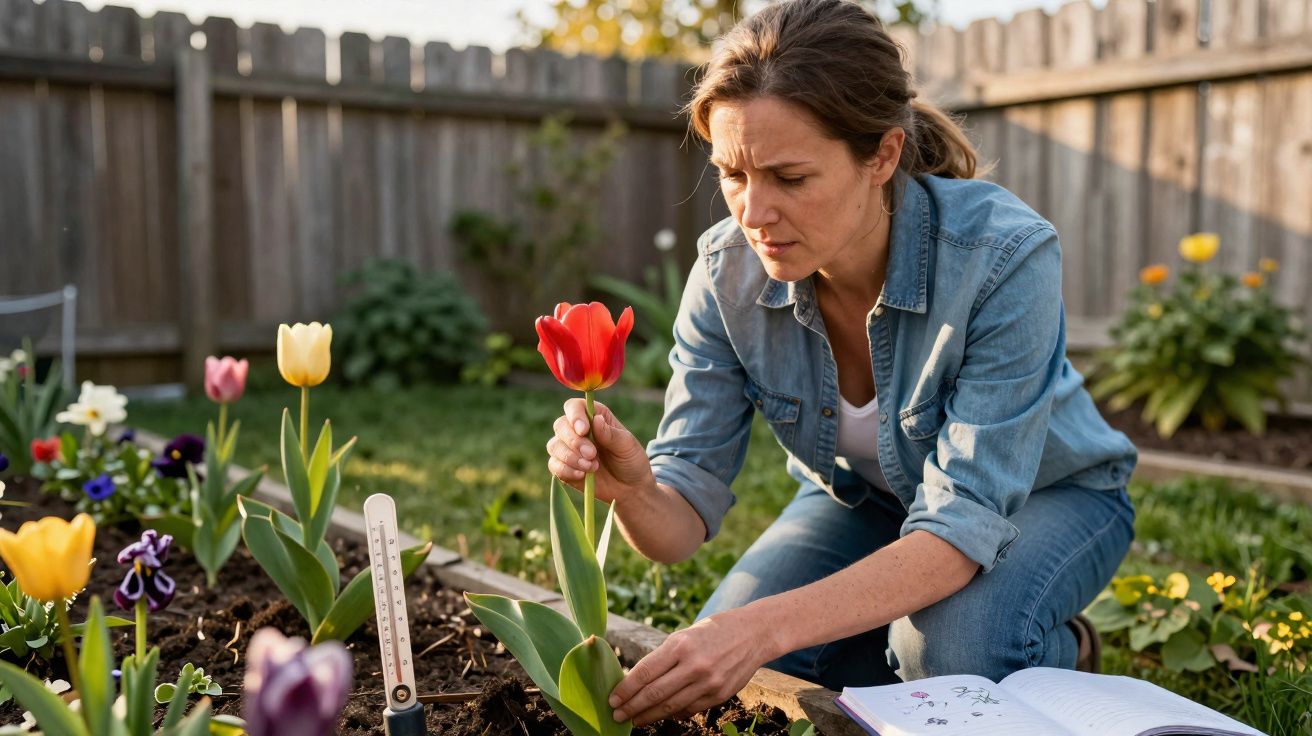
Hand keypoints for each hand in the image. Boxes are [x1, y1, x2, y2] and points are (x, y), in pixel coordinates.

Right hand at [547, 398, 652, 503]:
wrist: (630, 488)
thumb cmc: (631, 461)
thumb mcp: (627, 446)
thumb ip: (611, 434)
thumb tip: (596, 419)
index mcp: (594, 417)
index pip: (574, 407)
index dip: (575, 416)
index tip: (583, 431)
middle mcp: (577, 430)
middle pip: (560, 425)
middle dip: (574, 441)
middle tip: (592, 454)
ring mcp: (569, 449)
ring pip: (554, 446)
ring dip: (570, 457)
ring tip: (592, 467)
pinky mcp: (564, 467)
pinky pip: (554, 465)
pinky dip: (566, 470)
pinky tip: (582, 475)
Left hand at [608, 608, 778, 726]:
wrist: (754, 634)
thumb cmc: (713, 630)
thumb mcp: (685, 635)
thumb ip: (665, 658)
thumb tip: (639, 683)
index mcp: (681, 645)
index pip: (645, 672)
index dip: (626, 689)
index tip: (612, 698)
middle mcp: (694, 665)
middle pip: (654, 694)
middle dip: (632, 707)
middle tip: (616, 715)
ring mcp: (708, 683)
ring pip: (670, 707)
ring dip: (648, 716)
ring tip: (634, 720)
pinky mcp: (719, 695)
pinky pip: (689, 709)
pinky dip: (672, 714)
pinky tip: (661, 716)